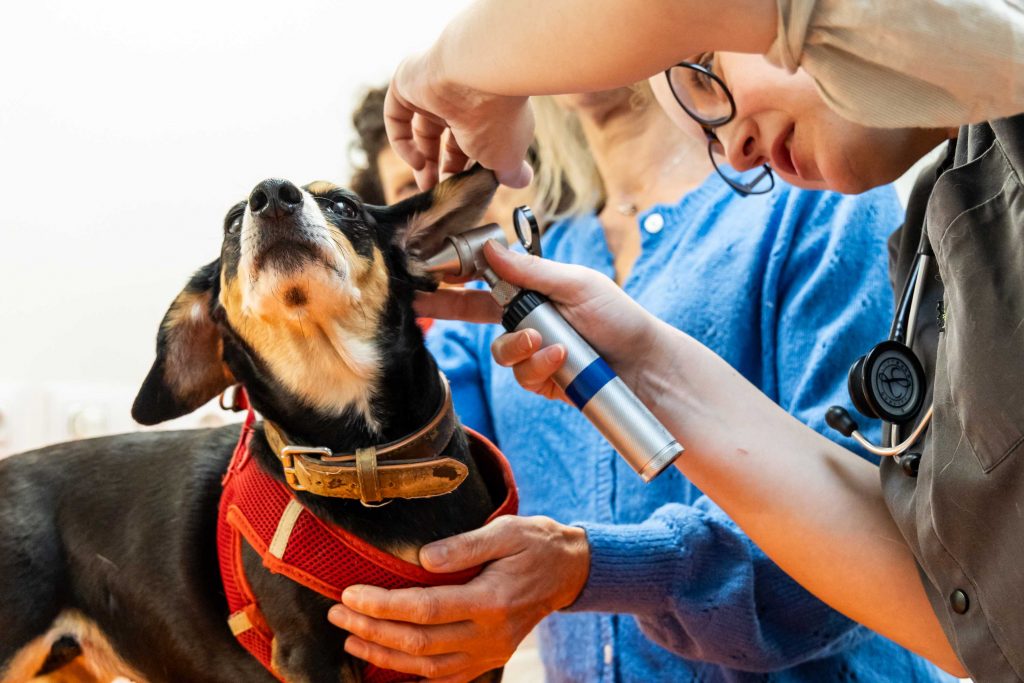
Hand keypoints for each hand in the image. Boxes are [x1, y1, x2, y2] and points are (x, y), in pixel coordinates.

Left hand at [327, 516, 589, 681]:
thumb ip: (466, 544)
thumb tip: (422, 558)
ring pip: (427, 666)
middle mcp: (490, 635)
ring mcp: (490, 653)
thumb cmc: (535, 544)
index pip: (425, 609)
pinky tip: (387, 663)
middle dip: (372, 629)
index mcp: (493, 600)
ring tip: (351, 636)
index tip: (350, 593)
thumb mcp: (507, 530)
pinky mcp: (489, 659)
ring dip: (383, 655)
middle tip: (339, 611)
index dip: (382, 605)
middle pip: (419, 642)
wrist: (569, 571)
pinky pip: (446, 678)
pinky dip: (412, 675)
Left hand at [385, 52, 533, 189]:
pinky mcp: (406, 84)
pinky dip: (402, 144)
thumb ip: (510, 171)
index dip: (469, 170)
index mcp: (488, 110)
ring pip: (422, 130)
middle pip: (449, 138)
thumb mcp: (508, 155)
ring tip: (426, 187)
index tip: (467, 191)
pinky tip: (417, 162)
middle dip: (445, 169)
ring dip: (422, 162)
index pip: (476, 143)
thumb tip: (520, 181)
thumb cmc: (500, 117)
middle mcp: (461, 99)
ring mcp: (432, 90)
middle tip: (442, 193)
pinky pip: (397, 118)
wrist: (478, 73)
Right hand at [415, 241, 666, 401]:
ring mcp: (532, 350)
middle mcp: (527, 317)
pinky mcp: (540, 379)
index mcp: (534, 287)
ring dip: (521, 346)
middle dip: (447, 307)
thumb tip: (492, 248)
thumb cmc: (618, 317)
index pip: (487, 277)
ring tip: (552, 343)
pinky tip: (561, 360)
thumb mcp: (578, 285)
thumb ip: (533, 271)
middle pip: (475, 312)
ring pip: (500, 350)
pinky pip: (521, 374)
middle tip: (422, 303)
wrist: (644, 365)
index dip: (459, 275)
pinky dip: (540, 366)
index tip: (431, 271)